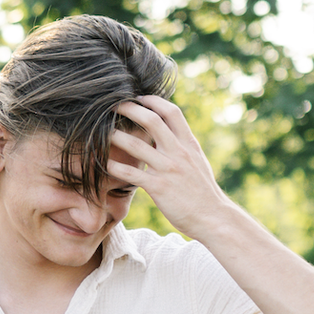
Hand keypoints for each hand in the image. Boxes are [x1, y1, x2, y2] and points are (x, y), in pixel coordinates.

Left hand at [107, 94, 227, 232]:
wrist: (213, 217)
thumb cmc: (202, 191)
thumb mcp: (197, 161)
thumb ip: (182, 146)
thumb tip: (169, 133)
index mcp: (189, 143)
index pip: (172, 112)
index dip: (154, 101)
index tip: (138, 97)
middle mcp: (178, 152)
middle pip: (151, 121)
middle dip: (130, 109)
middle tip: (112, 105)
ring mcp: (168, 169)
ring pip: (136, 145)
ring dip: (115, 136)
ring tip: (100, 132)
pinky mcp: (158, 187)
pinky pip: (131, 173)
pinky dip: (114, 167)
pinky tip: (102, 164)